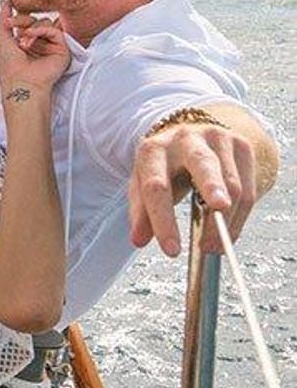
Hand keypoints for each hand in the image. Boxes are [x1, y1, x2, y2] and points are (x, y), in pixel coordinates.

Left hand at [0, 0, 69, 95]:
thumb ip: (4, 19)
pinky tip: (32, 37)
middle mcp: (38, 44)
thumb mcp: (2, 39)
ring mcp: (50, 47)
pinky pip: (55, 30)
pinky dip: (42, 30)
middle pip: (36, 19)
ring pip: (46, 22)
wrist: (20, 83)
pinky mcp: (62, 50)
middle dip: (23, 19)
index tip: (8, 20)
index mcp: (24, 42)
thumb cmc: (9, 68)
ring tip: (23, 41)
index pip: (26, 21)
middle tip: (13, 26)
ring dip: (31, 28)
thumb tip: (4, 2)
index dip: (18, 17)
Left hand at [128, 123, 256, 255]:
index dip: (163, 220)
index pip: (156, 187)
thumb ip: (140, 213)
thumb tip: (138, 241)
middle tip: (218, 209)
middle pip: (202, 164)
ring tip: (213, 246)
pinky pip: (248, 189)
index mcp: (154, 150)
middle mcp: (186, 139)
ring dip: (225, 222)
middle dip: (211, 185)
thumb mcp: (143, 184)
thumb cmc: (163, 167)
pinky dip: (239, 217)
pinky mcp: (241, 146)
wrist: (187, 138)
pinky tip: (228, 231)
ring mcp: (217, 139)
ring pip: (231, 184)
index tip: (171, 250)